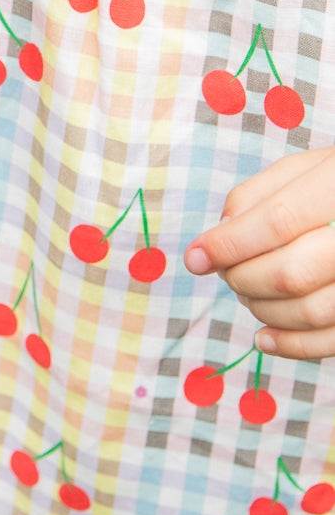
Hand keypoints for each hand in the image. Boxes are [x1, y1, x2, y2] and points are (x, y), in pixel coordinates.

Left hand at [185, 147, 334, 358]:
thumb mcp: (308, 168)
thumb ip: (260, 193)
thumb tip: (221, 230)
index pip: (278, 221)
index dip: (229, 243)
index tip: (195, 258)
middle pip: (290, 273)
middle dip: (242, 279)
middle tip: (226, 273)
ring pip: (310, 311)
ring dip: (262, 310)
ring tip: (246, 295)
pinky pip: (333, 341)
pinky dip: (292, 346)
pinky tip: (264, 337)